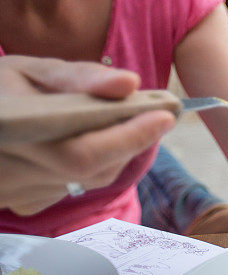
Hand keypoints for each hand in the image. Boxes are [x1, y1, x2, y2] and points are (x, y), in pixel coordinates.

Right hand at [0, 56, 175, 214]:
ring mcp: (15, 195)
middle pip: (94, 170)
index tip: (165, 116)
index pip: (82, 153)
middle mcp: (9, 173)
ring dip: (117, 153)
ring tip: (122, 122)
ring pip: (91, 181)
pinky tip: (89, 141)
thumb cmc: (2, 86)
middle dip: (131, 140)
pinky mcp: (25, 204)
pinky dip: (95, 165)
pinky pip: (77, 188)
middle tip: (155, 114)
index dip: (128, 138)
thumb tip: (129, 84)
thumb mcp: (33, 70)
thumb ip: (81, 77)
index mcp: (10, 132)